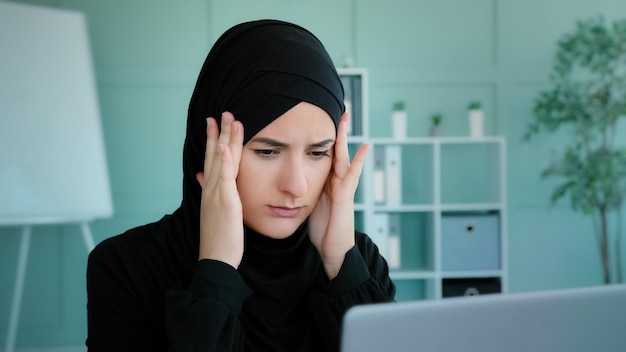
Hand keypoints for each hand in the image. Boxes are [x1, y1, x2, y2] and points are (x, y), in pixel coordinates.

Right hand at [196, 112, 244, 267]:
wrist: (216, 259)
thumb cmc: (220, 238)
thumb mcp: (214, 211)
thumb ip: (210, 191)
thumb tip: (201, 176)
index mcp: (211, 191)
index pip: (213, 160)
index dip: (214, 140)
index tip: (216, 122)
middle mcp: (211, 189)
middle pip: (215, 155)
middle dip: (219, 133)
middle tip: (222, 112)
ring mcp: (217, 195)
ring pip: (221, 161)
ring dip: (223, 139)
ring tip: (227, 119)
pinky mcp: (225, 203)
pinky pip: (224, 178)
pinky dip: (223, 161)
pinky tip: (223, 146)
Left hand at [308, 113, 369, 278]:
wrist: (333, 250)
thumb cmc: (322, 229)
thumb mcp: (309, 204)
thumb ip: (304, 190)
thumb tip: (290, 181)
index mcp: (325, 181)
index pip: (323, 154)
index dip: (320, 138)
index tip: (317, 120)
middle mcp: (336, 181)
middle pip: (334, 150)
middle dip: (335, 131)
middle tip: (337, 111)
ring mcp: (343, 187)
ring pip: (343, 156)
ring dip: (344, 138)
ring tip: (345, 119)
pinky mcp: (346, 196)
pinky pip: (353, 175)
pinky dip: (360, 161)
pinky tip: (365, 147)